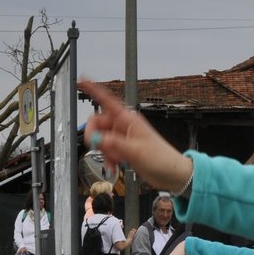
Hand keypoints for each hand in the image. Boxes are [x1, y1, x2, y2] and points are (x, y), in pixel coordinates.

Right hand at [79, 79, 193, 191]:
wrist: (171, 174)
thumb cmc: (161, 158)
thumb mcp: (135, 151)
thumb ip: (113, 144)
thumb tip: (96, 138)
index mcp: (128, 119)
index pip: (107, 100)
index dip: (94, 89)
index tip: (82, 81)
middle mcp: (124, 125)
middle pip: (98, 123)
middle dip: (96, 137)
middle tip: (99, 148)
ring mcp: (123, 137)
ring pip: (101, 138)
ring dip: (104, 152)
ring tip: (114, 162)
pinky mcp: (123, 149)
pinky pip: (107, 149)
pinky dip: (108, 158)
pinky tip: (114, 167)